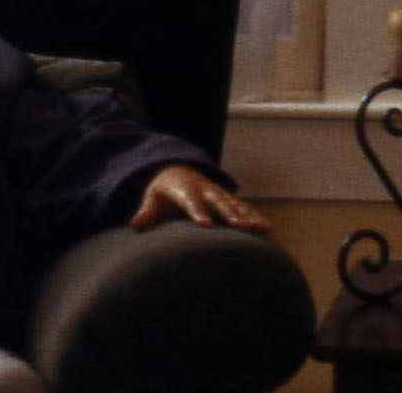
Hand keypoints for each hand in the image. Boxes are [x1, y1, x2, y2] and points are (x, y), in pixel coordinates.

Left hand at [129, 164, 270, 233]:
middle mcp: (206, 190)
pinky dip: (255, 217)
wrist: (178, 171)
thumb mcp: (152, 198)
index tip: (206, 225)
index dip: (199, 213)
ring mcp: (219, 194)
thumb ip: (147, 213)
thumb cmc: (163, 191)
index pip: (192, 203)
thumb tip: (135, 226)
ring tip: (262, 229)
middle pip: (219, 204)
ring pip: (236, 205)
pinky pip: (244, 208)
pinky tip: (267, 229)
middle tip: (242, 228)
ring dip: (249, 216)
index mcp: (186, 190)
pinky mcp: (228, 200)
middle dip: (231, 215)